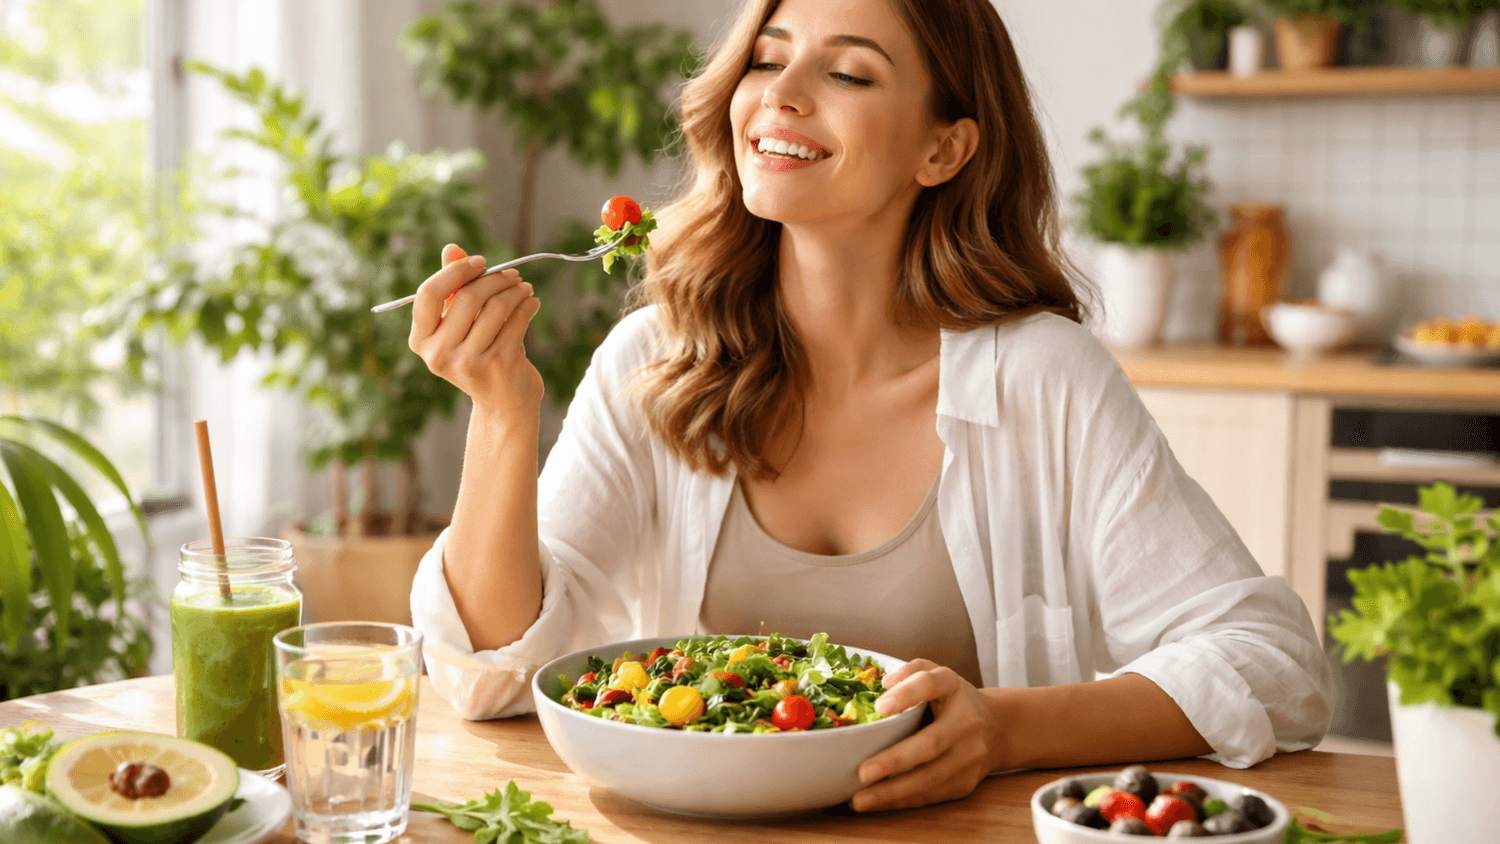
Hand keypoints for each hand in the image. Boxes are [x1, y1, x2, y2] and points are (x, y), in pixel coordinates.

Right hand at [409, 244, 544, 418]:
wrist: (503, 402)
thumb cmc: (480, 354)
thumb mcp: (461, 324)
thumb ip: (453, 287)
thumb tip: (451, 248)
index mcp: (421, 341)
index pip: (428, 294)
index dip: (456, 271)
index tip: (480, 262)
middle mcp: (439, 355)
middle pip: (467, 297)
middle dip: (494, 279)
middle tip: (513, 275)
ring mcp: (468, 363)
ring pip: (496, 307)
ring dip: (515, 291)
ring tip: (524, 288)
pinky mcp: (498, 366)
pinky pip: (516, 322)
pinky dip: (527, 306)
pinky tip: (532, 303)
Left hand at [849, 659, 1001, 811]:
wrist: (997, 728)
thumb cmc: (952, 700)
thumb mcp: (936, 675)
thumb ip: (910, 672)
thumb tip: (883, 684)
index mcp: (953, 686)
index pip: (931, 684)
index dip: (906, 694)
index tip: (879, 706)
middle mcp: (967, 721)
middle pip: (931, 743)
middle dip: (895, 760)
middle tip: (863, 772)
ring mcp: (970, 755)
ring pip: (931, 777)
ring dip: (893, 792)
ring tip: (860, 799)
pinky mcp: (966, 782)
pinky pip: (931, 794)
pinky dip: (902, 801)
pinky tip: (877, 803)